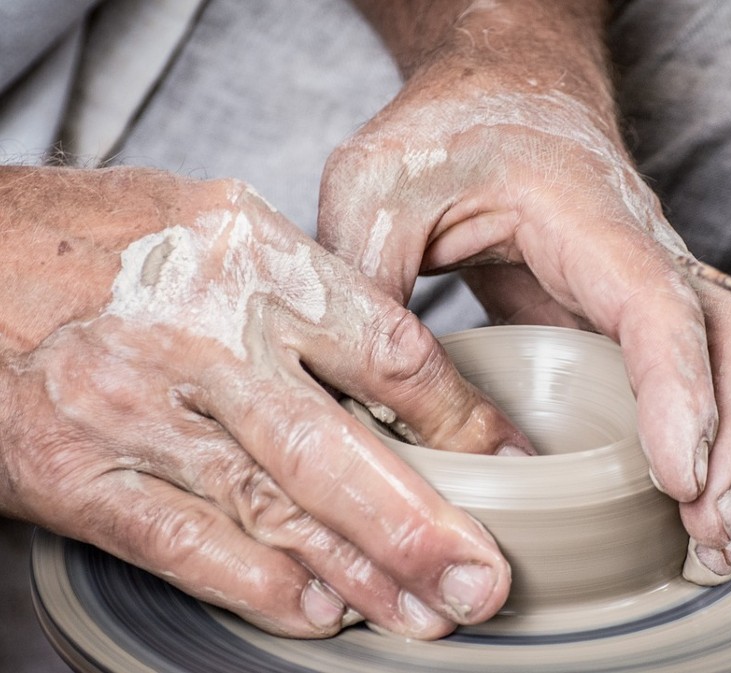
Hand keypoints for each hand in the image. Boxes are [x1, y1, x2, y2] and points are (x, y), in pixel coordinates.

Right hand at [0, 167, 529, 638]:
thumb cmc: (100, 238)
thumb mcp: (218, 223)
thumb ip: (306, 294)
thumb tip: (401, 376)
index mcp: (251, 255)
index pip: (387, 348)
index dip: (458, 418)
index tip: (504, 460)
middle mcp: (200, 334)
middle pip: (339, 448)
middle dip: (422, 527)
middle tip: (486, 581)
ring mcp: (136, 409)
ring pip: (272, 508)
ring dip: (359, 572)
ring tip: (426, 612)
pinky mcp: (79, 472)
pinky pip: (183, 541)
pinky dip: (258, 584)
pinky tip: (320, 611)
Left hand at [318, 30, 730, 582]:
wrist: (501, 90)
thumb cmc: (445, 130)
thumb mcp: (376, 187)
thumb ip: (366, 282)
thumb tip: (362, 403)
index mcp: (586, 216)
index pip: (658, 305)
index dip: (680, 395)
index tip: (681, 479)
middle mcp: (646, 253)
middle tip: (707, 539)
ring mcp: (656, 287)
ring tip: (721, 548)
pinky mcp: (642, 321)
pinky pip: (717, 378)